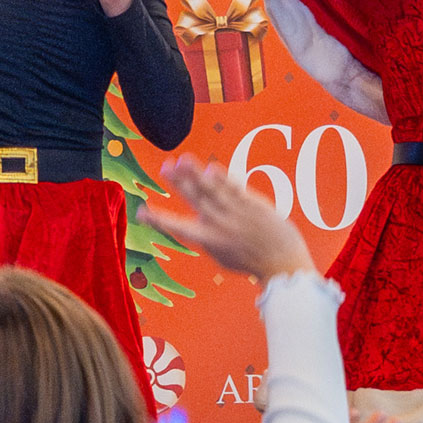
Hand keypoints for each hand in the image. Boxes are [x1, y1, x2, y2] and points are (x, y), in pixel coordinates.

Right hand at [145, 150, 314, 279]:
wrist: (282, 262)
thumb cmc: (252, 261)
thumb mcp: (223, 255)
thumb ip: (208, 236)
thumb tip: (197, 217)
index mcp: (207, 240)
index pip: (177, 228)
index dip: (157, 219)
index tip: (141, 212)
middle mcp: (218, 224)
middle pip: (194, 199)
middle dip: (179, 182)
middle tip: (165, 167)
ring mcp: (235, 213)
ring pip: (212, 190)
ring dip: (195, 173)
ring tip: (182, 160)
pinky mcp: (252, 204)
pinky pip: (234, 189)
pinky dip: (221, 179)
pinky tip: (210, 168)